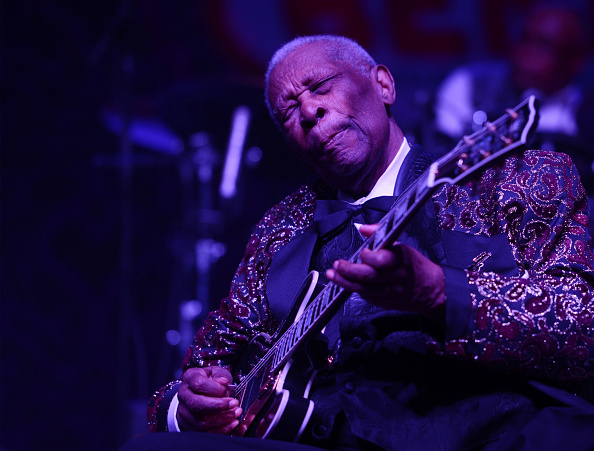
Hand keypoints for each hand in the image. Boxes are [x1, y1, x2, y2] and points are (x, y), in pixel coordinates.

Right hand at [176, 366, 241, 433]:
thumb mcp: (215, 372)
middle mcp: (184, 395)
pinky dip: (220, 429)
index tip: (228, 391)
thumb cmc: (208, 380)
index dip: (216, 390)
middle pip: (197, 405)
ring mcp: (184, 411)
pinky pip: (204, 432)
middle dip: (219, 407)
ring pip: (201, 421)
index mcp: (190, 378)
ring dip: (222, 419)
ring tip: (235, 413)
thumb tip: (224, 382)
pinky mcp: (188, 425)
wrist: (197, 391)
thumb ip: (221, 375)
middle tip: (234, 404)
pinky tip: (231, 423)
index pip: (200, 385)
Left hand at [325, 224, 445, 322]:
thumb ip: (380, 235)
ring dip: (345, 281)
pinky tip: (344, 283)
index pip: (383, 260)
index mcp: (401, 260)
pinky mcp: (384, 302)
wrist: (431, 291)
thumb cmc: (414, 266)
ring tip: (333, 274)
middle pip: (369, 276)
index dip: (370, 256)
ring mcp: (389, 292)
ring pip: (363, 289)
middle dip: (349, 270)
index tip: (363, 251)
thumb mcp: (402, 246)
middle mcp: (395, 277)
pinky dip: (354, 289)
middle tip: (338, 264)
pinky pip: (366, 297)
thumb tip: (364, 228)